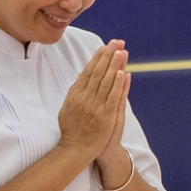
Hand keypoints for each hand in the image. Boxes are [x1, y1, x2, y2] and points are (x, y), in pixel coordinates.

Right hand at [55, 42, 129, 160]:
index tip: (105, 46)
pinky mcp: (106, 115)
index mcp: (75, 95)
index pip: (88, 71)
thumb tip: (81, 76)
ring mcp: (95, 106)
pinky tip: (123, 73)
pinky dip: (118, 84)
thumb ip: (75, 92)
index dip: (97, 58)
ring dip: (114, 65)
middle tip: (116, 42)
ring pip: (106, 81)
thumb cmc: (72, 129)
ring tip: (121, 51)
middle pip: (97, 72)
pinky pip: (113, 97)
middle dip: (108, 56)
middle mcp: (84, 98)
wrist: (75, 149)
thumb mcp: (68, 107)